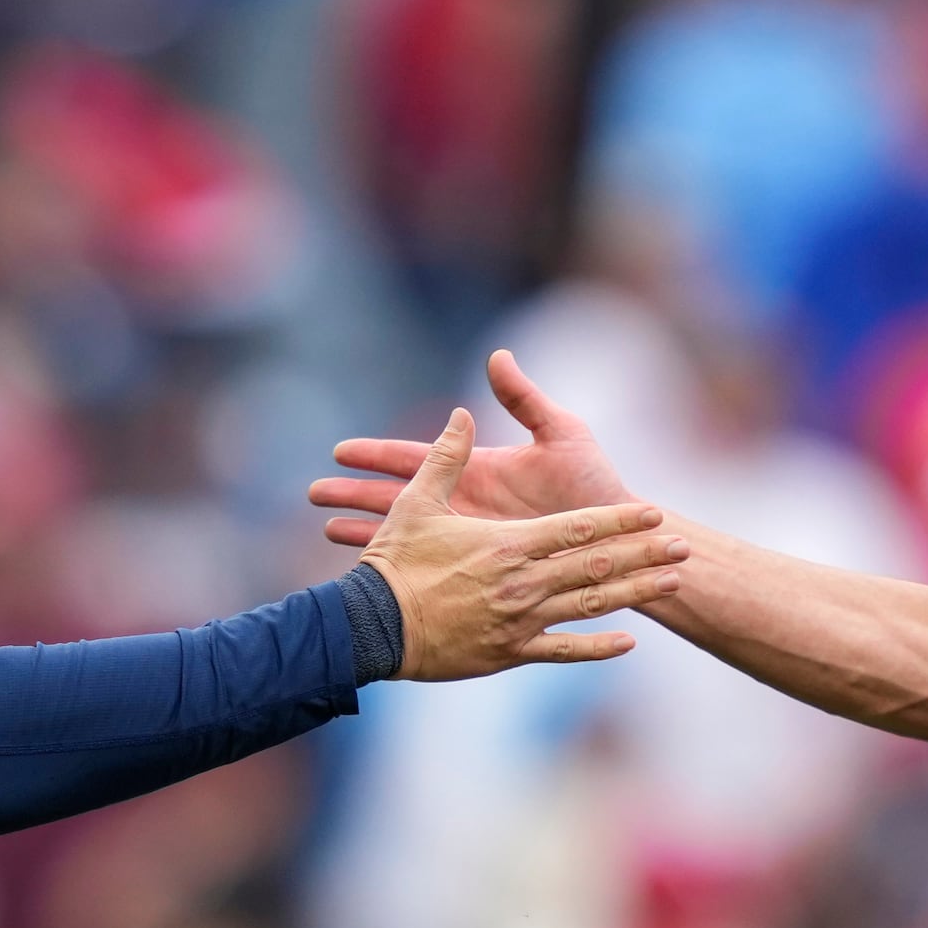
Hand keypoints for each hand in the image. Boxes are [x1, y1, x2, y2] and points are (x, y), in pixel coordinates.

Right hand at [313, 351, 635, 543]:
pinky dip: (410, 568)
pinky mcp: (478, 569)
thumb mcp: (561, 436)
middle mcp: (469, 509)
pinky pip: (433, 572)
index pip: (419, 459)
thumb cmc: (590, 484)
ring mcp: (470, 542)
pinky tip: (366, 567)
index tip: (340, 450)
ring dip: (364, 532)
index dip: (379, 454)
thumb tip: (497, 355)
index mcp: (479, 475)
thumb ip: (525, 399)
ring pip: (407, 537)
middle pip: (401, 498)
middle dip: (356, 494)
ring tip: (325, 531)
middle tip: (312, 492)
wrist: (615, 542)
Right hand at [360, 409, 689, 680]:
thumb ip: (445, 458)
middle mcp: (524, 583)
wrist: (373, 628)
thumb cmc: (394, 563)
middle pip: (596, 567)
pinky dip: (596, 647)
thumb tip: (460, 412)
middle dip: (643, 556)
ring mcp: (521, 621)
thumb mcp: (417, 503)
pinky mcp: (510, 651)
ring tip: (670, 585)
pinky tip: (628, 643)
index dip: (619, 520)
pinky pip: (563, 651)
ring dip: (634, 594)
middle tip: (682, 549)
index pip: (578, 528)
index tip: (653, 513)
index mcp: (509, 544)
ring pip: (590, 607)